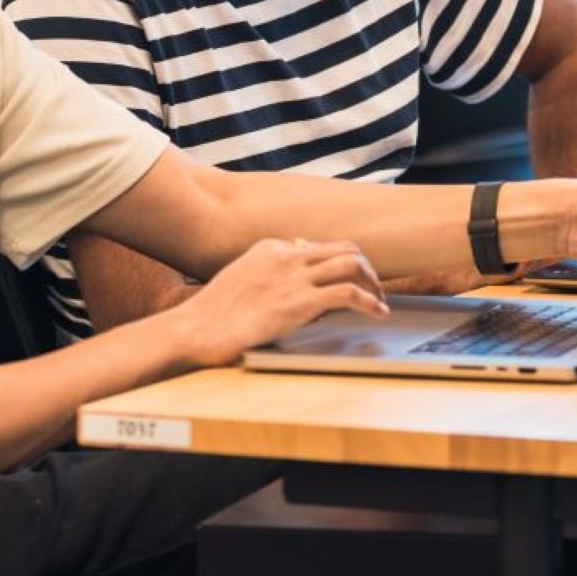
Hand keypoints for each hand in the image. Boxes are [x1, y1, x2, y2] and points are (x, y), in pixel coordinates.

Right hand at [174, 238, 387, 367]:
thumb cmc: (212, 314)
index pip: (319, 247)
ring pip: (352, 262)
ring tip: (380, 300)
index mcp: (271, 247)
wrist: (196, 329)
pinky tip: (378, 314)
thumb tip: (296, 290)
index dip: (338, 266)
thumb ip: (268, 277)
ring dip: (373, 281)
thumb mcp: (241, 281)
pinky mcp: (300, 302)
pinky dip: (371, 302)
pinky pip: (349, 293)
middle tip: (373, 287)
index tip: (348, 281)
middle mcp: (287, 255)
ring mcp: (294, 276)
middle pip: (343, 247)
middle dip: (365, 266)